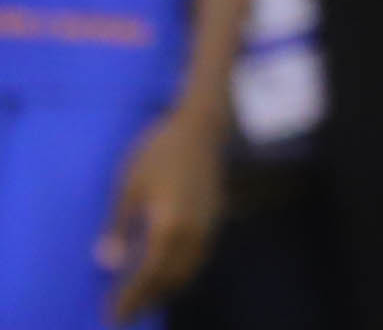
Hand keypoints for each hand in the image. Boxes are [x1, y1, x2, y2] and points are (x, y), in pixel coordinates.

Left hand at [98, 99, 223, 320]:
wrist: (201, 128)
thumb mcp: (128, 187)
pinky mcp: (215, 219)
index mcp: (170, 227)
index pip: (148, 275)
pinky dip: (182, 273)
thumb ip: (119, 226)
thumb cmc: (158, 152)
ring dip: (166, 289)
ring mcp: (208, 227)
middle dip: (148, 299)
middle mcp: (194, 233)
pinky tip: (168, 273)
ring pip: (188, 271)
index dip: (130, 297)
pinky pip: (199, 257)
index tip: (112, 315)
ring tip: (145, 300)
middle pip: (171, 278)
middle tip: (125, 315)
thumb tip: (108, 263)